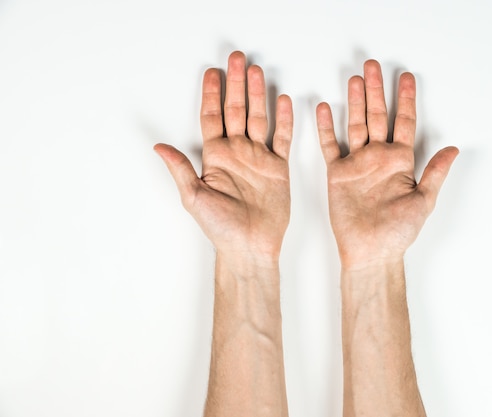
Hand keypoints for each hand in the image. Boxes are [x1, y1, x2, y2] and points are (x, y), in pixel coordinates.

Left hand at [154, 51, 292, 264]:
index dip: (212, 94)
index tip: (212, 72)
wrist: (251, 246)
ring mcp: (258, 158)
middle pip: (235, 110)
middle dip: (236, 84)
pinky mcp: (278, 168)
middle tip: (237, 59)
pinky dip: (283, 120)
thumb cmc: (221, 228)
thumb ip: (180, 169)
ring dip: (257, 95)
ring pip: (258, 118)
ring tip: (257, 72)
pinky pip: (281, 138)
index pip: (212, 117)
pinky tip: (282, 101)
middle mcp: (236, 153)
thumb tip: (159, 146)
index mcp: (215, 157)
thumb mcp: (194, 197)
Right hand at [316, 59, 457, 268]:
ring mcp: (357, 163)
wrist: (370, 252)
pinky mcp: (338, 174)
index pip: (405, 122)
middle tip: (373, 66)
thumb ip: (434, 173)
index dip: (406, 100)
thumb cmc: (398, 233)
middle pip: (378, 116)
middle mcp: (379, 158)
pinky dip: (326, 127)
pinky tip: (325, 108)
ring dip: (355, 102)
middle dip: (376, 90)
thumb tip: (453, 149)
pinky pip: (330, 145)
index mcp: (401, 162)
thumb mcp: (423, 202)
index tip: (407, 78)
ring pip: (355, 124)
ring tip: (354, 79)